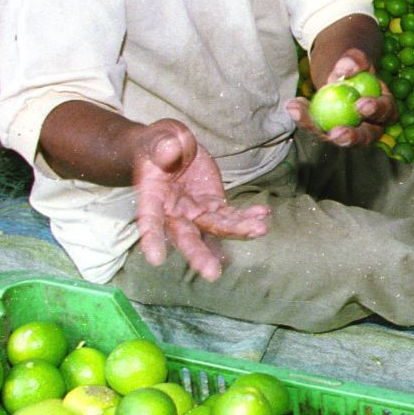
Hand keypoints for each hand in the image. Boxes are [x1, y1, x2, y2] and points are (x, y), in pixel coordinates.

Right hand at [132, 121, 270, 281]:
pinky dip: (248, 216)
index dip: (151, 238)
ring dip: (238, 231)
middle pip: (186, 236)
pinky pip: (231, 214)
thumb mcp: (159, 139)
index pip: (149, 219)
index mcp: (152, 197)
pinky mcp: (213, 205)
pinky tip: (264, 214)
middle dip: (200, 255)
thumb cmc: (159, 144)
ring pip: (216, 227)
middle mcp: (174, 212)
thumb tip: (169, 149)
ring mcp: (196, 211)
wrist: (171, 148)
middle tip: (213, 274)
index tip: (155, 259)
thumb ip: (164, 146)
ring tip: (260, 230)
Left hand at [286, 49, 397, 147]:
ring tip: (299, 110)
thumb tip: (345, 68)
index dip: (376, 111)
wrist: (339, 67)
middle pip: (366, 137)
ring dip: (317, 128)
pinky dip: (304, 117)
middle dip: (352, 138)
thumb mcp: (355, 55)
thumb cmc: (352, 61)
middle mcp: (371, 124)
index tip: (361, 104)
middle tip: (336, 133)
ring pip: (336, 137)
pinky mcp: (330, 130)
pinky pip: (318, 128)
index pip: (386, 112)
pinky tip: (293, 105)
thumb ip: (354, 59)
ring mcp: (350, 130)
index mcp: (385, 105)